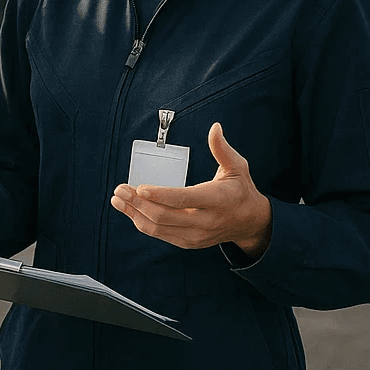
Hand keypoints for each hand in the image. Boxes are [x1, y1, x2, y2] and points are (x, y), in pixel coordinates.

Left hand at [110, 122, 272, 258]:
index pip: (185, 199)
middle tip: (119, 190)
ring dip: (135, 214)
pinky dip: (143, 223)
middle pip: (166, 216)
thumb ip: (222, 149)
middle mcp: (206, 221)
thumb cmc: (241, 190)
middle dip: (138, 203)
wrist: (252, 223)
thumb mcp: (238, 167)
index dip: (160, 195)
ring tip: (117, 200)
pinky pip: (162, 235)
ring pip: (160, 228)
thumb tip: (215, 127)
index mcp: (217, 200)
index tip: (140, 187)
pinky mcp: (189, 242)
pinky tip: (130, 211)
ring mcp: (197, 235)